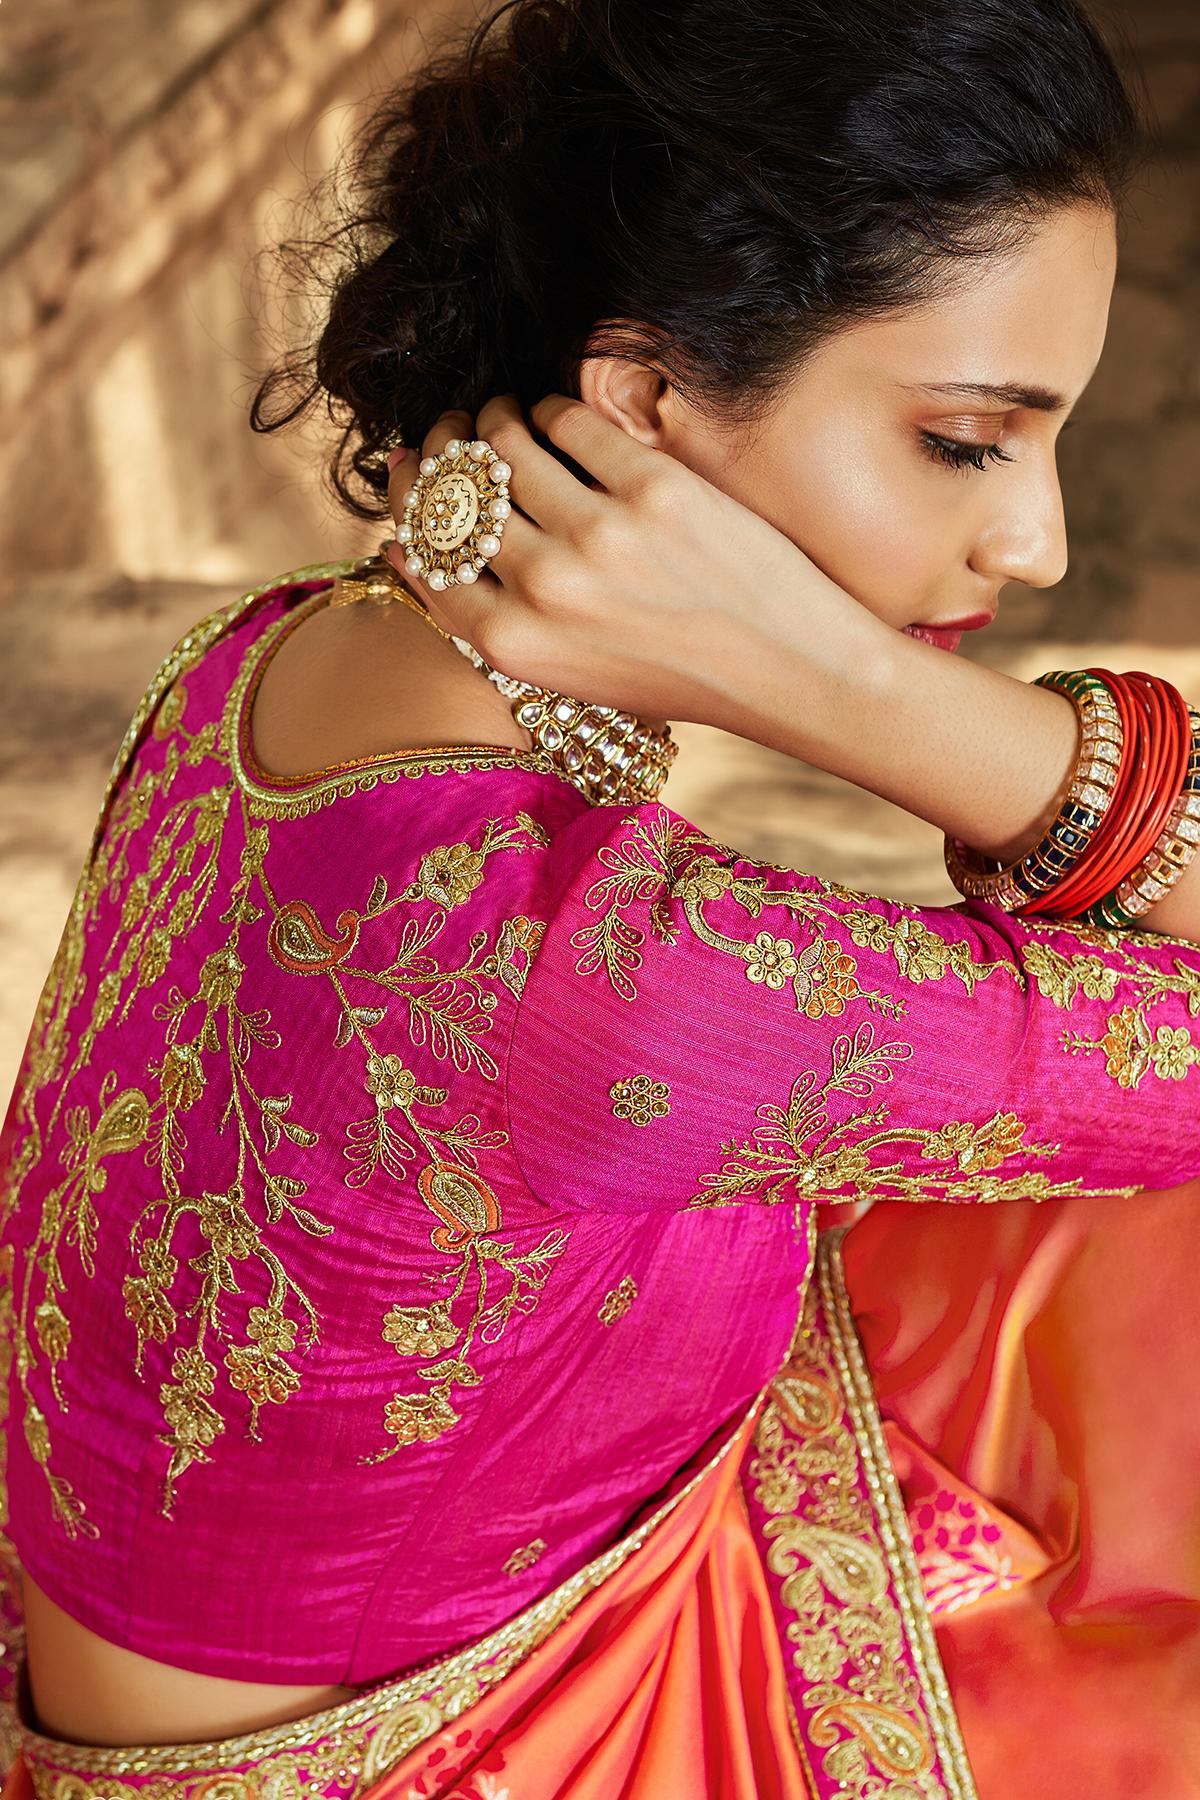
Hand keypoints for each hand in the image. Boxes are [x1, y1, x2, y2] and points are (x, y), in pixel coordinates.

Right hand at [382, 393, 873, 733]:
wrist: (789, 669)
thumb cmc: (676, 675)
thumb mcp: (567, 676)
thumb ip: (493, 623)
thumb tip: (408, 553)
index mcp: (516, 645)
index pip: (424, 556)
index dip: (406, 505)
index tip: (408, 473)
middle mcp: (545, 590)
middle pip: (456, 495)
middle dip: (443, 452)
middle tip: (453, 430)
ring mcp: (598, 534)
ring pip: (504, 446)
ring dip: (493, 420)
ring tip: (502, 414)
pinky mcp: (652, 487)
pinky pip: (570, 422)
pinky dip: (551, 411)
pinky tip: (557, 416)